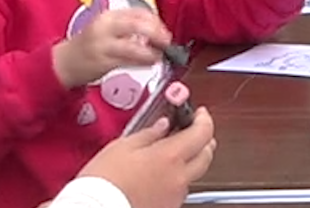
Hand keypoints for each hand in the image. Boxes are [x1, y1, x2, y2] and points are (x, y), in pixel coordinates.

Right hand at [52, 8, 170, 88]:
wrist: (65, 61)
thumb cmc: (92, 43)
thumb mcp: (109, 27)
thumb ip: (130, 25)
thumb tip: (158, 30)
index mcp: (109, 16)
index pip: (138, 12)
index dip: (155, 20)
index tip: (164, 29)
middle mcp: (105, 27)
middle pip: (136, 25)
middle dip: (156, 33)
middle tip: (167, 41)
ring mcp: (102, 45)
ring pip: (133, 46)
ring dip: (151, 52)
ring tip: (160, 55)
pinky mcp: (102, 62)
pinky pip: (127, 61)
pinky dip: (142, 61)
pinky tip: (150, 62)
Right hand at [79, 106, 216, 207]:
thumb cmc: (103, 183)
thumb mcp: (122, 146)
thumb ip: (148, 134)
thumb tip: (162, 125)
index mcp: (170, 156)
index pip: (203, 132)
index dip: (204, 119)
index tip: (199, 114)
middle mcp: (179, 178)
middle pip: (207, 155)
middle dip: (204, 140)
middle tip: (193, 130)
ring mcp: (175, 196)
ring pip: (194, 174)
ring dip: (190, 161)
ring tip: (172, 154)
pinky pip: (179, 190)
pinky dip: (176, 179)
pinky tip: (160, 175)